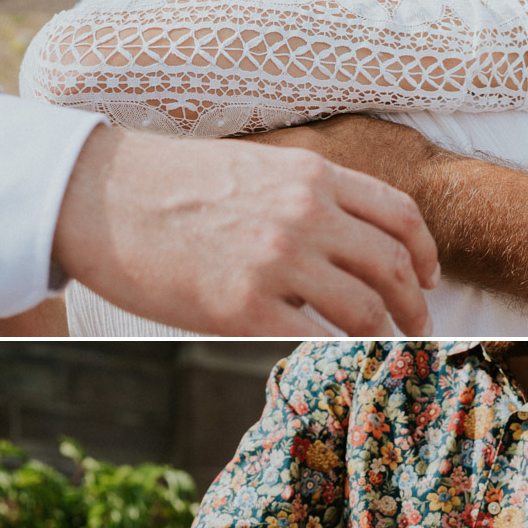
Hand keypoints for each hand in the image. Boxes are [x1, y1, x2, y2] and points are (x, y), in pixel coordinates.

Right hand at [53, 125, 438, 335]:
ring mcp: (277, 262)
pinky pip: (315, 337)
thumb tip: (344, 241)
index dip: (425, 252)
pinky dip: (340, 353)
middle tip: (420, 326)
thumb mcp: (255, 167)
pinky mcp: (244, 308)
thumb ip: (306, 196)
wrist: (97, 197)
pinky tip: (341, 361)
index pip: (398, 215)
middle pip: (393, 267)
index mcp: (312, 176)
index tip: (430, 278)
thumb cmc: (169, 184)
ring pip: (364, 308)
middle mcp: (305, 215)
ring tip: (389, 348)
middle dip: (416, 304)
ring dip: (388, 334)